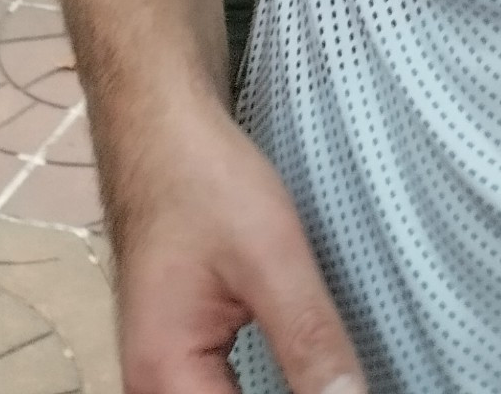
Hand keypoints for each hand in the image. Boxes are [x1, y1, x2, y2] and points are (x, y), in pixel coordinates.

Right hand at [114, 105, 363, 393]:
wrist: (161, 132)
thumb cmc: (206, 182)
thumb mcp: (272, 257)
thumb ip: (311, 342)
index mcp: (165, 380)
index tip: (347, 387)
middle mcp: (153, 390)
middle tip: (341, 376)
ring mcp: (161, 375)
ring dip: (278, 389)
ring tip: (330, 375)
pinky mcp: (180, 356)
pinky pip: (219, 393)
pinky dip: (262, 388)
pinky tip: (301, 376)